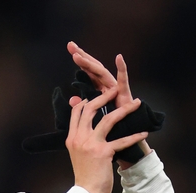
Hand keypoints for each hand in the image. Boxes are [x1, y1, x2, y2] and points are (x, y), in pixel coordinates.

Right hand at [66, 87, 148, 192]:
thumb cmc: (84, 175)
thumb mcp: (77, 154)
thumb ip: (82, 139)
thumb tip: (88, 129)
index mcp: (72, 138)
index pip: (77, 112)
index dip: (87, 100)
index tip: (97, 95)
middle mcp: (79, 138)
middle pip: (90, 109)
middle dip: (104, 96)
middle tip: (115, 90)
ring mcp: (91, 144)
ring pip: (108, 119)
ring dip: (124, 109)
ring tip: (135, 103)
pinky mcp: (103, 153)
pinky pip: (122, 140)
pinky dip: (134, 137)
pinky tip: (144, 134)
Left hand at [68, 42, 151, 166]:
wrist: (126, 145)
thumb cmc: (110, 133)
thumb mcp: (92, 121)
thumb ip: (83, 109)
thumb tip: (71, 100)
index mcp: (98, 93)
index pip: (86, 73)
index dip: (79, 61)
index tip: (69, 48)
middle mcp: (107, 89)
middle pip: (93, 69)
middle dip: (83, 56)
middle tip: (71, 45)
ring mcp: (116, 91)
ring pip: (102, 74)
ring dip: (91, 64)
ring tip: (80, 55)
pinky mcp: (126, 96)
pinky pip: (123, 82)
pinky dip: (122, 70)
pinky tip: (119, 58)